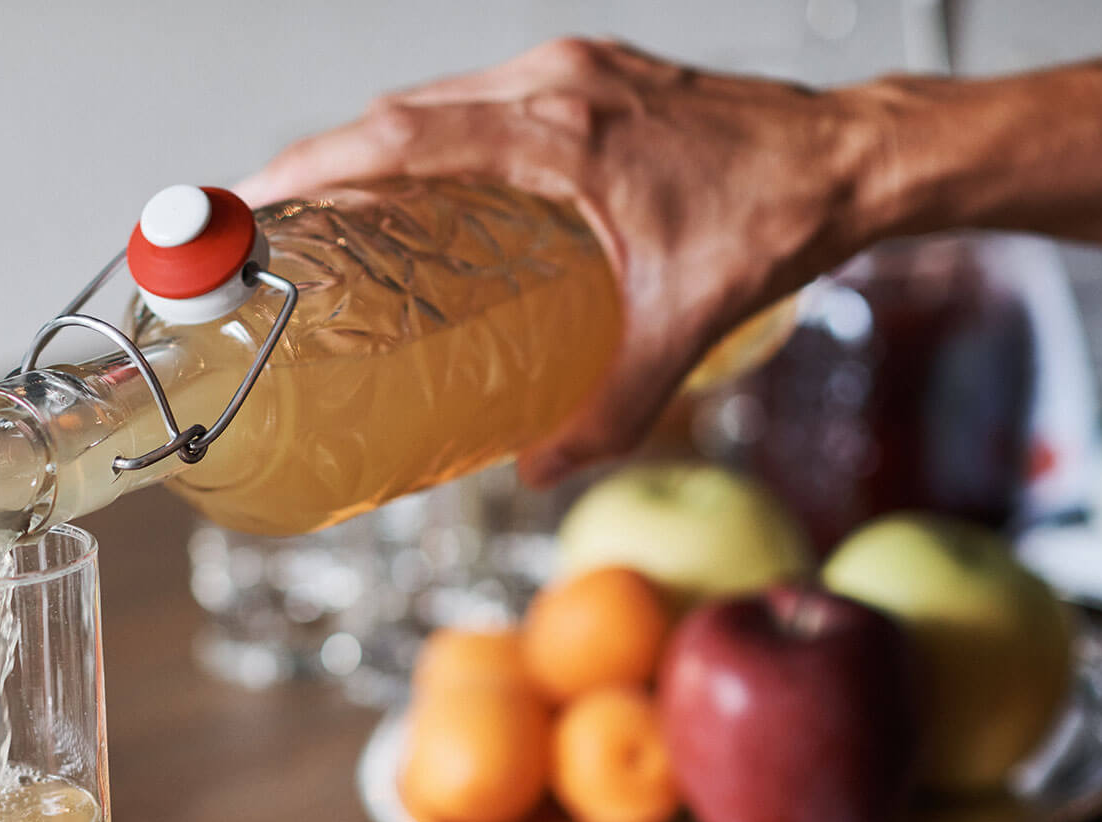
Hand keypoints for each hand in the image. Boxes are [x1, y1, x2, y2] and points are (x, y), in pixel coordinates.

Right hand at [238, 38, 882, 485]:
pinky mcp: (594, 74)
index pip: (407, 134)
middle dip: (326, 158)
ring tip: (329, 206)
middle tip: (269, 218)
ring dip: (380, 144)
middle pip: (406, 110)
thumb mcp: (685, 325)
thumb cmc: (775, 219)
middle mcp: (558, 83)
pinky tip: (428, 187)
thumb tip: (539, 472)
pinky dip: (439, 135)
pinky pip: (487, 96)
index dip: (316, 162)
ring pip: (445, 97)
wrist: (850, 157)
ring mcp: (575, 68)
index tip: (252, 196)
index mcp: (565, 132)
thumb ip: (611, 408)